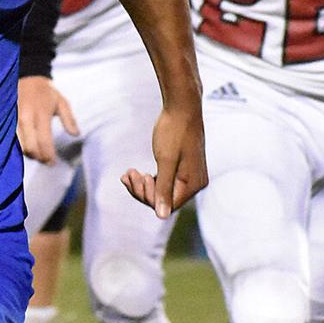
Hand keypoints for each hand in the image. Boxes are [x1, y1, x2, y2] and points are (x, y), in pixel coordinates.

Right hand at [16, 75, 78, 163]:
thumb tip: (76, 134)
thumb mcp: (61, 102)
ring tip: (37, 155)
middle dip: (39, 158)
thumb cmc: (46, 91)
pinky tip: (26, 148)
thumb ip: (69, 119)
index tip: (53, 163)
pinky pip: (11, 139)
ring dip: (29, 154)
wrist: (26, 75)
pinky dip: (19, 147)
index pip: (44, 142)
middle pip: (30, 148)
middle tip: (46, 161)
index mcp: (41, 114)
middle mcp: (26, 118)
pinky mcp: (6, 120)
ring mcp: (14, 120)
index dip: (49, 156)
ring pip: (19, 146)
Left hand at [121, 104, 207, 218]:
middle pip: (164, 200)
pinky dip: (148, 178)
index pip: (168, 205)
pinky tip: (132, 172)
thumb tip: (162, 217)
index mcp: (194, 183)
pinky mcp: (182, 168)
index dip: (148, 196)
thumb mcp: (166, 160)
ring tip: (128, 173)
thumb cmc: (174, 131)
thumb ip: (164, 189)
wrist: (182, 106)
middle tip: (129, 174)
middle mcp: (195, 183)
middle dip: (143, 190)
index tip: (137, 177)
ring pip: (162, 190)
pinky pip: (164, 180)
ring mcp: (189, 175)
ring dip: (142, 185)